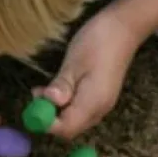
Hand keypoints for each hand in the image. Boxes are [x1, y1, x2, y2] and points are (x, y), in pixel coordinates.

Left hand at [35, 7, 142, 139]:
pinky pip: (80, 110)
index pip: (66, 128)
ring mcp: (101, 104)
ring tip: (42, 91)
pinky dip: (65, 104)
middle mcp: (99, 110)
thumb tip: (49, 102)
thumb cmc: (98, 42)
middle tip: (36, 96)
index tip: (33, 107)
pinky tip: (57, 89)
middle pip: (70, 128)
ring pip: (74, 119)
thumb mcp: (74, 62)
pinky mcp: (100, 97)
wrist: (124, 28)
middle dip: (49, 118)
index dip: (47, 123)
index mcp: (93, 103)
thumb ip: (62, 86)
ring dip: (56, 110)